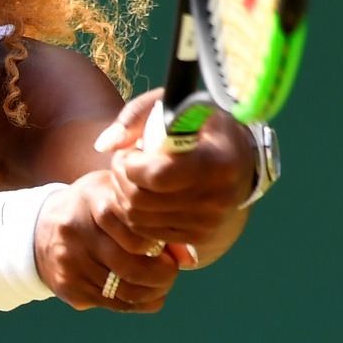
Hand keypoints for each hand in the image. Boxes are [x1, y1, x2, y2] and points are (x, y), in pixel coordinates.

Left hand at [32, 89, 254, 309]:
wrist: (238, 158)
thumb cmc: (199, 126)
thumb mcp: (173, 106)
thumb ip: (134, 117)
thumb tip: (104, 145)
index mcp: (217, 162)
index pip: (157, 175)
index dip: (131, 164)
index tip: (132, 151)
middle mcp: (217, 197)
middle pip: (141, 200)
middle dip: (119, 178)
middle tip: (124, 162)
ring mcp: (209, 221)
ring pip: (138, 218)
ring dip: (122, 195)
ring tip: (131, 175)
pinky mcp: (199, 236)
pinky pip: (146, 232)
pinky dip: (133, 213)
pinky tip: (140, 193)